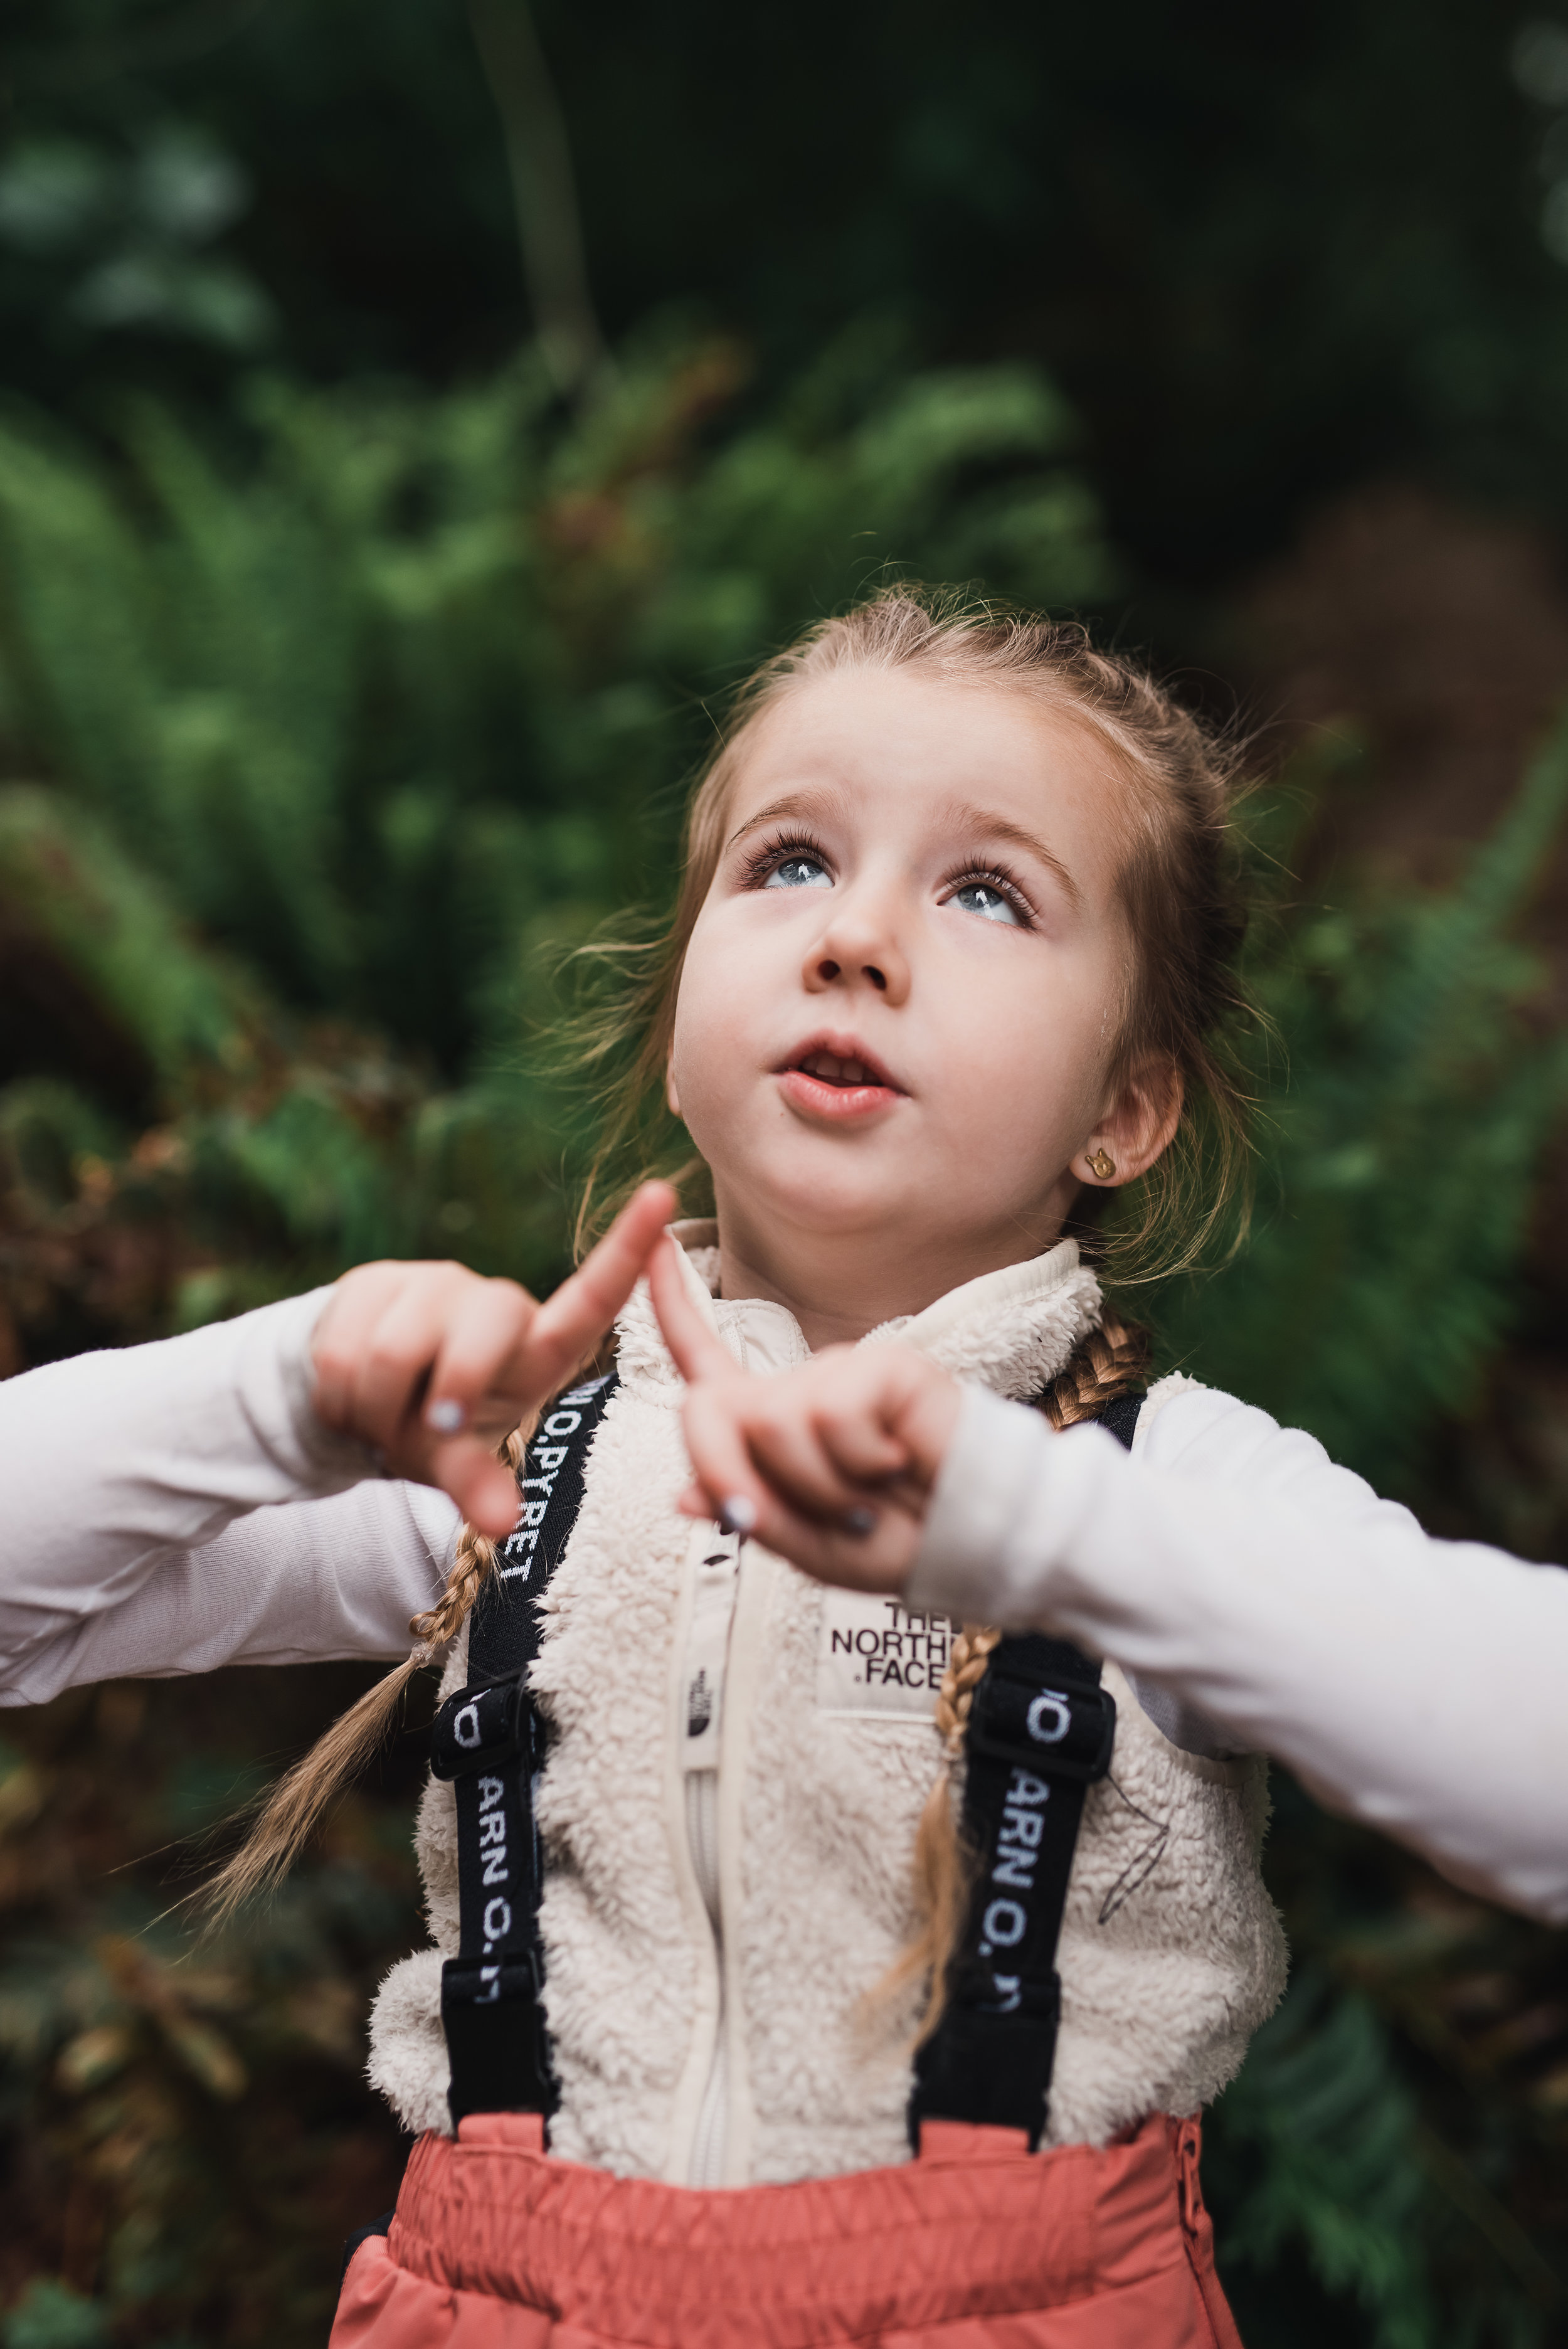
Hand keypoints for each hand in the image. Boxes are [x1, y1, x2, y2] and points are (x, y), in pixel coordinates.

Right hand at [312, 1180, 676, 1537]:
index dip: (626, 1252)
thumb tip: (503, 1524)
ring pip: (395, 1353)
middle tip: (426, 1430)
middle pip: (476, 1340)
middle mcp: (494, 1307)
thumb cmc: (430, 1435)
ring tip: (382, 1417)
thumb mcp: (456, 1467)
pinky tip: (347, 1396)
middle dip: (445, 1399)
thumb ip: (479, 1487)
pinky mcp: (375, 1281)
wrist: (352, 1407)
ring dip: (375, 1408)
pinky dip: (336, 1395)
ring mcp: (434, 1287)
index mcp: (537, 1350)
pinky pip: (341, 1349)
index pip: (590, 1300)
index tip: (662, 1193)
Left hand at [648, 1233, 961, 1591]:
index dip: (671, 1304)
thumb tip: (683, 1498)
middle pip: (711, 1409)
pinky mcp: (881, 1366)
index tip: (653, 1241)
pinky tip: (896, 1462)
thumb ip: (749, 1515)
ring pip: (772, 1421)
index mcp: (767, 1424)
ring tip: (867, 1492)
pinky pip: (830, 1413)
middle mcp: (796, 1387)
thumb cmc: (897, 1540)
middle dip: (736, 1476)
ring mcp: (837, 1371)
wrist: (975, 1538)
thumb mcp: (806, 1546)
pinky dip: (859, 1461)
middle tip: (808, 1516)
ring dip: (817, 1483)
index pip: (703, 1359)